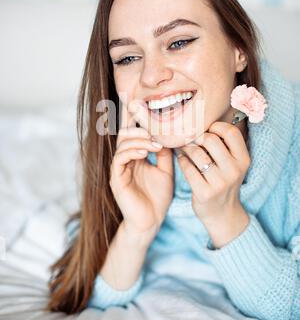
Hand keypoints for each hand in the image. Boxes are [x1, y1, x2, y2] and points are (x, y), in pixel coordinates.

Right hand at [109, 101, 173, 244]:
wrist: (151, 222)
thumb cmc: (157, 198)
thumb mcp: (166, 170)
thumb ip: (164, 153)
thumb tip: (168, 134)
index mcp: (135, 156)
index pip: (132, 132)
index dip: (131, 115)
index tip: (133, 97)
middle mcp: (125, 159)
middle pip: (124, 133)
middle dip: (137, 125)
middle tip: (152, 126)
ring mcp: (119, 169)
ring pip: (122, 144)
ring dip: (139, 139)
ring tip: (154, 142)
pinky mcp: (116, 179)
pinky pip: (120, 159)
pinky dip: (132, 151)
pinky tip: (145, 152)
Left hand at [176, 121, 250, 246]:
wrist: (223, 214)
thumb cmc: (224, 181)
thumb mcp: (233, 164)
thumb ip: (224, 145)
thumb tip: (203, 119)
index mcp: (243, 160)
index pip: (230, 132)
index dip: (216, 127)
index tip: (207, 131)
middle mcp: (234, 170)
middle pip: (210, 140)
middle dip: (197, 137)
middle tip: (190, 139)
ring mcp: (220, 183)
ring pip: (197, 153)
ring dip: (186, 148)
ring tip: (183, 147)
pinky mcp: (204, 193)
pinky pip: (187, 168)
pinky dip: (182, 160)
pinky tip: (182, 159)